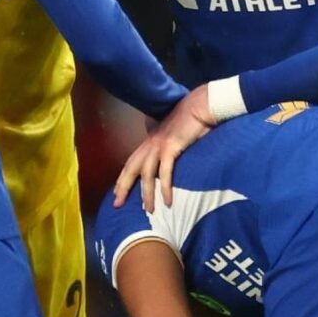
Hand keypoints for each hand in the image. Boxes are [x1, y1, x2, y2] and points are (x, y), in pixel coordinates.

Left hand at [115, 85, 216, 210]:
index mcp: (150, 140)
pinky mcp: (171, 147)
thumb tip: (169, 157)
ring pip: (146, 174)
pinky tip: (167, 201)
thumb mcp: (175, 133)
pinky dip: (165, 188)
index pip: (131, 161)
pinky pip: (165, 172)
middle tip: (117, 204)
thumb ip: (168, 144)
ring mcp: (160, 145)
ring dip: (147, 194)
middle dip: (123, 187)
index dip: (123, 177)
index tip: (116, 192)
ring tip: (150, 210)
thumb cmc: (192, 119)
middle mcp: (151, 143)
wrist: (201, 106)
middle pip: (131, 168)